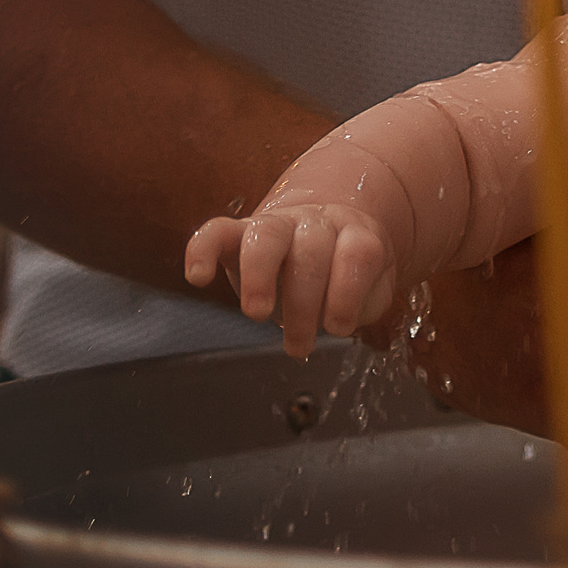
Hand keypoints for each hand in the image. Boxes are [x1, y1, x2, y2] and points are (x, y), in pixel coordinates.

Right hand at [183, 200, 393, 358]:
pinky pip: (216, 230)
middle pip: (312, 248)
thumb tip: (341, 316)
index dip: (350, 291)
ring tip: (257, 314)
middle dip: (304, 301)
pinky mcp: (238, 233)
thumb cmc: (345, 275)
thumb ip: (364, 301)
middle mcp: (316, 223)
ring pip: (267, 235)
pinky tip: (198, 277)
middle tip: (299, 344)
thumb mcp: (370, 291)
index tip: (339, 327)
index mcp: (355, 233)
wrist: (323, 238)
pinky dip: (201, 249)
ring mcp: (277, 224)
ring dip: (260, 276)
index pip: (359, 250)